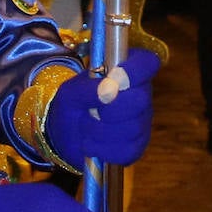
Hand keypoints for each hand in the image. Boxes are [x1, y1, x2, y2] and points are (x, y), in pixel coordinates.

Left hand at [44, 49, 158, 168]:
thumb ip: (89, 88)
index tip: (114, 77)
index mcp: (126, 70)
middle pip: (140, 98)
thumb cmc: (71, 105)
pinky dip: (103, 148)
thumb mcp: (71, 92)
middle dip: (109, 108)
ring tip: (86, 126)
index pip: (146, 62)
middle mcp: (140, 93)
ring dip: (100, 130)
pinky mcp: (137, 146)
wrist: (65, 137)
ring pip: (132, 127)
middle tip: (90, 110)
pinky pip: (126, 150)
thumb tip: (109, 89)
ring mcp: (142, 121)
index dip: (135, 69)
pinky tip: (92, 143)